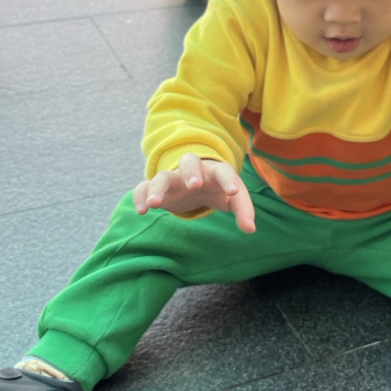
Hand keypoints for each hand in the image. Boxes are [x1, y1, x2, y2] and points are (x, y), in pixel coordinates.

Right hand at [132, 154, 254, 232]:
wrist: (196, 183)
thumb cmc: (217, 189)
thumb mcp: (231, 198)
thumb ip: (243, 210)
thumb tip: (251, 229)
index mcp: (214, 171)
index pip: (223, 171)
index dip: (228, 180)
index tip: (233, 192)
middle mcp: (192, 171)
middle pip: (189, 162)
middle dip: (191, 173)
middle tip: (194, 186)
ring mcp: (173, 179)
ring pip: (163, 176)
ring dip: (157, 188)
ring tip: (154, 204)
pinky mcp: (158, 189)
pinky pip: (143, 187)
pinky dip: (140, 196)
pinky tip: (141, 211)